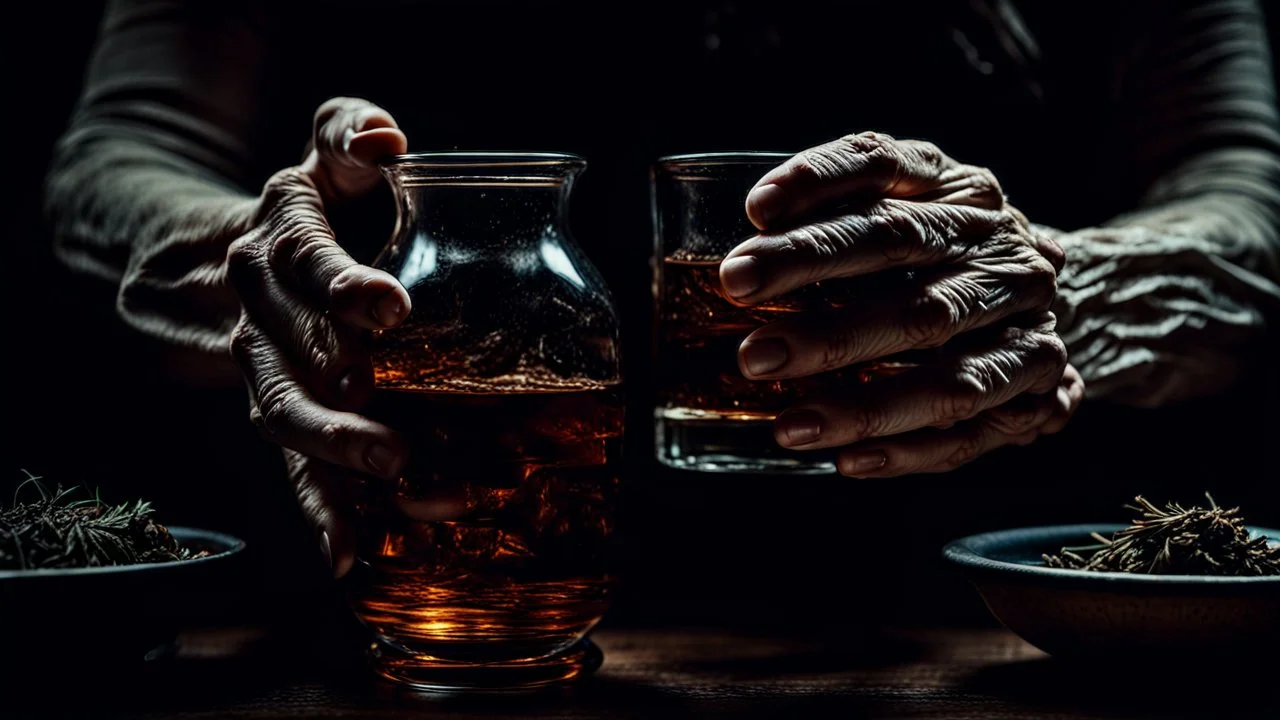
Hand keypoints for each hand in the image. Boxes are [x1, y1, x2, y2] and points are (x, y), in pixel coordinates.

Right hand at [226, 97, 409, 576]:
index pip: (307, 260)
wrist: (215, 254)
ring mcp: (264, 367)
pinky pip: (294, 464)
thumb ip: (351, 131)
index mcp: (279, 239)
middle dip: (341, 410)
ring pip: (285, 422)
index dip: (343, 283)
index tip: (391, 306)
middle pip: (288, 366)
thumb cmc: (306, 200)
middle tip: (396, 446)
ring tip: (392, 490)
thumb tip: (387, 136)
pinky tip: (349, 554)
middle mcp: (261, 309)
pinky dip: (320, 508)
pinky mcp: (281, 408)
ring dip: (334, 465)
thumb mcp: (324, 153)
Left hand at [723, 132, 1082, 476]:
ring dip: (862, 397)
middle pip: (900, 244)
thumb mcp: (908, 213)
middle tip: (736, 290)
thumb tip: (743, 252)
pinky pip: (969, 429)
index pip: (884, 161)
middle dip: (812, 265)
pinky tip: (847, 460)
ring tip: (787, 420)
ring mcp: (1025, 316)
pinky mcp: (1037, 385)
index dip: (820, 178)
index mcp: (955, 188)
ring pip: (941, 356)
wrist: (1074, 299)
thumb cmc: (947, 261)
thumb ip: (834, 221)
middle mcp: (995, 243)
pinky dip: (905, 449)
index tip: (757, 208)